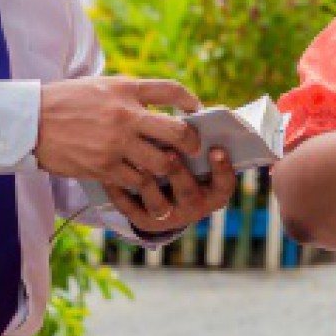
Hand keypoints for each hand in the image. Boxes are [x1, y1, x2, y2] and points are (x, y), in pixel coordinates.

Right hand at [33, 77, 201, 186]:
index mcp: (126, 89)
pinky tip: (141, 182)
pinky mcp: (103, 166)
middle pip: (177, 132)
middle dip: (190, 143)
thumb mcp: (99, 86)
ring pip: (161, 163)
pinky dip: (142, 183)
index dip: (191, 102)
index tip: (196, 111)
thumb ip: (128, 94)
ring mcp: (116, 143)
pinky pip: (136, 180)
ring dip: (167, 169)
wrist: (29, 121)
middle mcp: (126, 115)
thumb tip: (156, 107)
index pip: (172, 91)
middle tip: (191, 149)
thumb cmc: (64, 101)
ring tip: (166, 172)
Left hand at [108, 147, 238, 234]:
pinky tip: (111, 174)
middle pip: (189, 195)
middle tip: (171, 153)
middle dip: (179, 173)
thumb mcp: (197, 158)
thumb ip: (197, 143)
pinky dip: (119, 191)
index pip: (224, 186)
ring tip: (138, 162)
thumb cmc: (186, 164)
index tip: (216, 149)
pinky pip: (130, 208)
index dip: (223, 170)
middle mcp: (194, 208)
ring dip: (149, 184)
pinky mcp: (143, 221)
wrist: (165, 196)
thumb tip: (196, 115)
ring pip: (158, 205)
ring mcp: (168, 217)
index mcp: (213, 193)